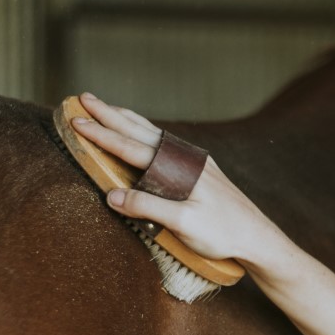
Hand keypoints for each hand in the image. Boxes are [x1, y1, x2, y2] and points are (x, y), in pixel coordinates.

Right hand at [70, 92, 280, 265]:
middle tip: (82, 98)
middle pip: (140, 131)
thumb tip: (112, 195)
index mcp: (179, 168)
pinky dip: (146, 132)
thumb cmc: (223, 233)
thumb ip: (148, 208)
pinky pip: (164, 143)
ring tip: (106, 107)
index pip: (132, 148)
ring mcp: (194, 161)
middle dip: (109, 115)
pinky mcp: (200, 169)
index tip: (77, 122)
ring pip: (153, 133)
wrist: (257, 236)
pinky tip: (142, 133)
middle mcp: (186, 157)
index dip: (102, 135)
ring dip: (127, 119)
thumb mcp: (184, 224)